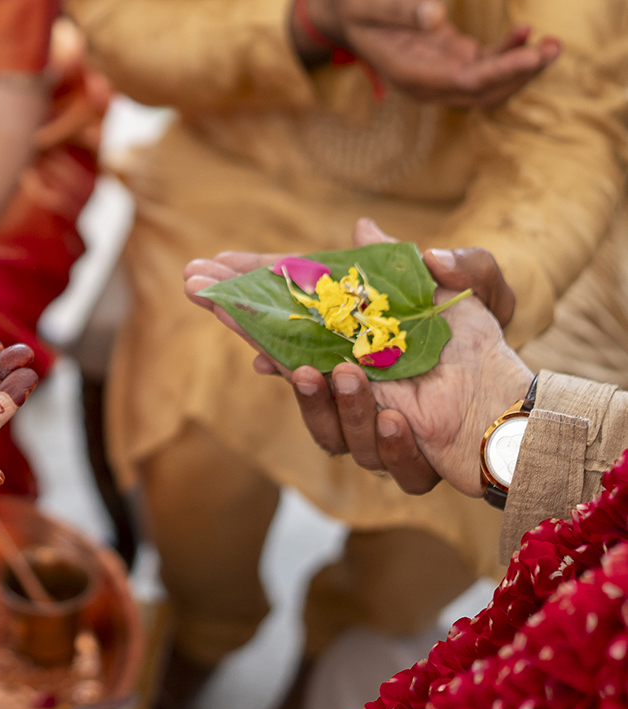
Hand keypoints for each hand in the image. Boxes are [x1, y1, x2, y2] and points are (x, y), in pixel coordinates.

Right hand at [184, 220, 532, 496]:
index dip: (244, 306)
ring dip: (332, 407)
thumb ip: (413, 259)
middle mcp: (351, 389)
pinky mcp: (411, 460)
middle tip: (261, 348)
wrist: (525, 405)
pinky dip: (394, 444)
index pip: (283, 325)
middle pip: (292, 379)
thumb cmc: (485, 345)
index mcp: (346, 346)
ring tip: (347, 374)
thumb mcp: (465, 288)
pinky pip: (389, 463)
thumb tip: (362, 225)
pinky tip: (402, 418)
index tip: (202, 284)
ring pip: (333, 433)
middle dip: (266, 358)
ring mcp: (377, 428)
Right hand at [296, 0, 561, 107]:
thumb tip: (436, 16)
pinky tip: (523, 29)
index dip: (501, 72)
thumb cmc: (357, 8)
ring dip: (521, 69)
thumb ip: (401, 10)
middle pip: (482, 94)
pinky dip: (508, 53)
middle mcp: (427, 84)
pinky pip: (484, 67)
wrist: (345, 17)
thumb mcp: (370, 4)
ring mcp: (439, 75)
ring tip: (552, 43)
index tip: (532, 55)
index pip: (463, 83)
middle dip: (520, 76)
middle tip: (552, 48)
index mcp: (409, 74)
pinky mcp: (449, 60)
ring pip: (489, 86)